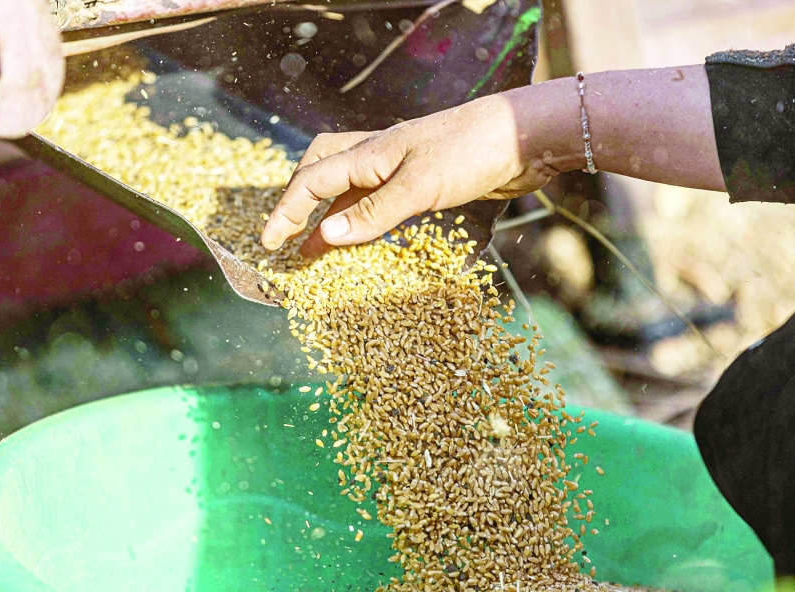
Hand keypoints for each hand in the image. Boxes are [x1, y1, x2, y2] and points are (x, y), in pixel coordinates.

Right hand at [259, 93, 560, 253]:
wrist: (525, 138)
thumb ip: (373, 214)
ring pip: (352, 190)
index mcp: (370, 154)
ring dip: (332, 217)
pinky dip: (365, 221)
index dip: (287, 212)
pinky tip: (367, 239)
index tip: (269, 243)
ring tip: (319, 250)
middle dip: (300, 202)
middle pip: (323, 172)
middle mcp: (380, 158)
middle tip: (289, 235)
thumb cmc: (472, 153)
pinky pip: (380, 202)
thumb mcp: (419, 186)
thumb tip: (325, 236)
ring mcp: (402, 169)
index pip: (312, 181)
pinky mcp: (425, 182)